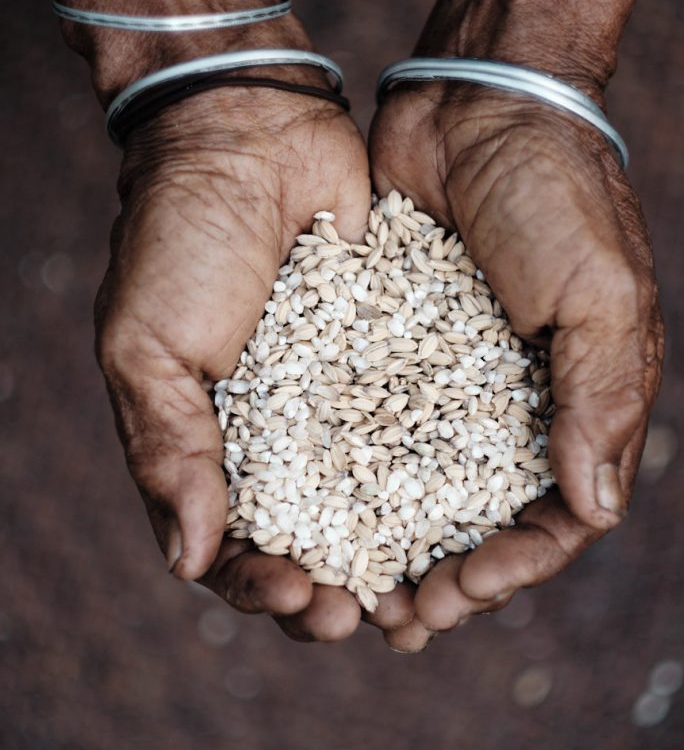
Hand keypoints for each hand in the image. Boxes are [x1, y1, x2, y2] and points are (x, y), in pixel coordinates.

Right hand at [95, 86, 415, 642]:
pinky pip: (424, 429)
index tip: (300, 594)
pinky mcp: (399, 359)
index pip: (232, 545)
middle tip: (367, 615)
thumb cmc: (179, 238)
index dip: (262, 585)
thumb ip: (167, 449)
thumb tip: (189, 560)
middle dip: (338, 589)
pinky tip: (470, 514)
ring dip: (397, 557)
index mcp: (210, 444)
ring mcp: (343, 401)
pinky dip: (441, 477)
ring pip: (377, 503)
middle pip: (313, 542)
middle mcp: (282, 435)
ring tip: (425, 595)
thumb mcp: (147, 346)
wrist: (251, 133)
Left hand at [370, 84, 663, 638]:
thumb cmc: (558, 192)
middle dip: (450, 575)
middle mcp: (515, 399)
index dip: (516, 567)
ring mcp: (448, 377)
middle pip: (484, 517)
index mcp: (580, 398)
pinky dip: (354, 475)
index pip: (558, 515)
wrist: (476, 101)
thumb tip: (592, 511)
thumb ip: (600, 400)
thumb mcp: (600, 294)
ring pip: (422, 485)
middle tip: (397, 617)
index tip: (461, 592)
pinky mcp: (391, 346)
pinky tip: (316, 511)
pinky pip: (372, 424)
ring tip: (355, 589)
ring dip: (396, 542)